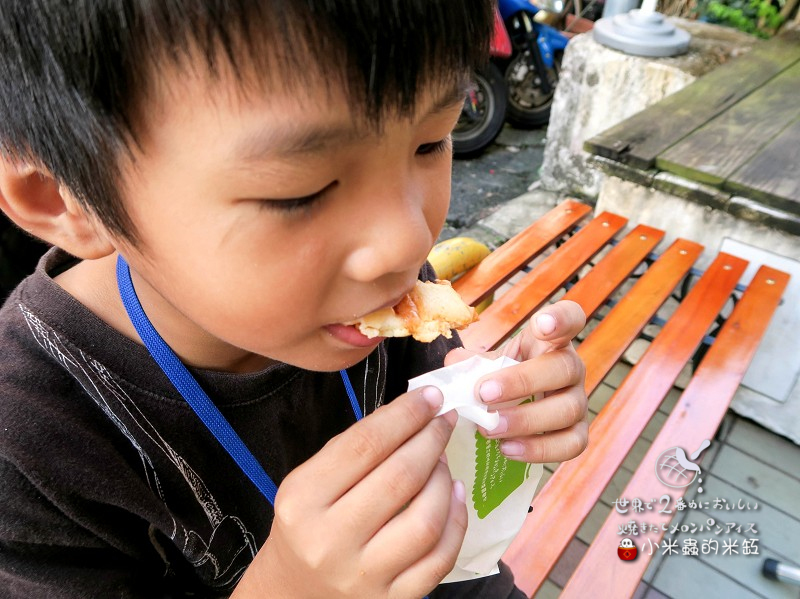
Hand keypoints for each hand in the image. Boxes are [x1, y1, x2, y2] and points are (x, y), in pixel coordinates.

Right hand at [232, 387, 466, 598]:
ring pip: (426, 520)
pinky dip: (457, 521)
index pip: (365, 445)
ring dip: (444, 479)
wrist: (294, 590)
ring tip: (444, 460)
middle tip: (445, 420)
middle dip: (431, 439)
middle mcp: (330, 540)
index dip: (405, 415)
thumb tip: (415, 412)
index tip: (431, 397)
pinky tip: (455, 495)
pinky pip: (440, 559)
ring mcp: (363, 576)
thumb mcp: (311, 479)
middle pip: (400, 478)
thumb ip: (356, 448)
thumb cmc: (308, 522)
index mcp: (303, 500)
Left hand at [445, 300, 587, 463]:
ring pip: (567, 409)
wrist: (512, 411)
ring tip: (489, 428)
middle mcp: (571, 368)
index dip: (561, 318)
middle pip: (564, 368)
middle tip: (483, 393)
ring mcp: (578, 401)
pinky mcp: (578, 433)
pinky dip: (538, 449)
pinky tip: (507, 448)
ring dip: (525, 420)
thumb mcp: (486, 365)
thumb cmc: (501, 380)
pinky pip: (570, 444)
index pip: (570, 318)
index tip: (540, 324)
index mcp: (550, 342)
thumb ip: (470, 363)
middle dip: (522, 381)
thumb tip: (454, 363)